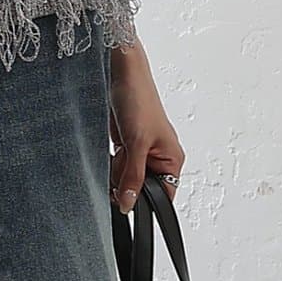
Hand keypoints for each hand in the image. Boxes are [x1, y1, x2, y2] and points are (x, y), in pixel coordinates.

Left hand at [107, 40, 185, 212]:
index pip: (163, 194)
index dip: (145, 201)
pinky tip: (109, 151)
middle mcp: (158, 158)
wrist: (121, 76)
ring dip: (116, 172)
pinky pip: (116, 167)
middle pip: (140, 188)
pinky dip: (110, 164)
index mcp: (172, 159)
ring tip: (117, 152)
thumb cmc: (139, 101)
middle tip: (120, 167)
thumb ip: (132, 177)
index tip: (127, 201)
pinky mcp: (125, 147)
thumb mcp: (137, 144)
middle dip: (126, 184)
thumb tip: (128, 204)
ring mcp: (140, 153)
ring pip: (125, 178)